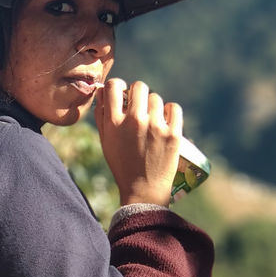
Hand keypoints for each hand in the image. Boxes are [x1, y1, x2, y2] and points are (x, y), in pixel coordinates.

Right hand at [95, 78, 182, 207]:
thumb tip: (103, 90)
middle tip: (139, 107)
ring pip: (156, 98)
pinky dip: (170, 112)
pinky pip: (174, 108)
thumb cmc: (122, 165)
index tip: (122, 94)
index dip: (118, 86)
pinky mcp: (173, 134)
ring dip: (153, 106)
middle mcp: (135, 121)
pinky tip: (165, 121)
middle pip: (139, 86)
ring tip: (152, 121)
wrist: (143, 190)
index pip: (114, 85)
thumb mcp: (105, 141)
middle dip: (138, 94)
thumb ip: (101, 115)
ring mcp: (156, 127)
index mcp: (115, 123)